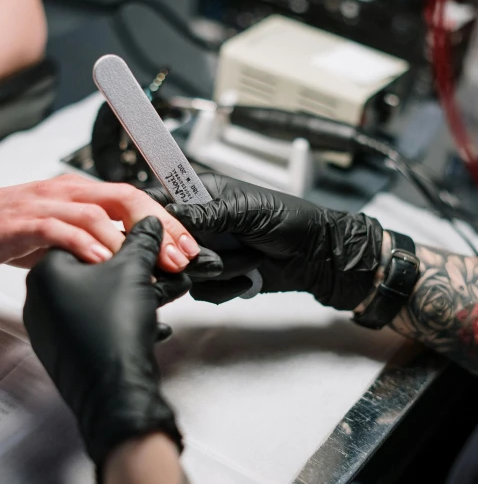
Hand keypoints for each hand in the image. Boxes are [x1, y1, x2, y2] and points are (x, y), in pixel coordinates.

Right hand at [0, 174, 200, 271]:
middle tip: (178, 256)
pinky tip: (102, 261)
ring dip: (127, 240)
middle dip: (158, 227)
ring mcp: (46, 204)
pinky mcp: (25, 222)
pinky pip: (58, 228)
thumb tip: (140, 261)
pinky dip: (82, 244)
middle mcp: (69, 192)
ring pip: (95, 213)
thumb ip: (99, 240)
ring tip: (150, 264)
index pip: (136, 198)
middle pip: (125, 198)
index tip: (189, 247)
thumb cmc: (19, 228)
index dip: (167, 220)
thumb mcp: (67, 232)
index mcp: (83, 192)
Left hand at [23, 216, 188, 483]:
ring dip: (134, 295)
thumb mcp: (135, 270)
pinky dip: (124, 320)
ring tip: (165, 293)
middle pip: (94, 270)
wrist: (115, 391)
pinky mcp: (68, 352)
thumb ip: (142, 240)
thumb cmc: (114, 330)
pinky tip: (151, 324)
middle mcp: (41, 301)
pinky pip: (98, 325)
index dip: (122, 239)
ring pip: (99, 300)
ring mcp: (52, 330)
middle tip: (161, 268)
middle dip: (133, 270)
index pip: (85, 239)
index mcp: (46, 274)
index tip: (145, 241)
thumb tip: (148, 225)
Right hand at [148, 174, 382, 309]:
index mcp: (202, 193)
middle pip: (165, 244)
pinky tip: (250, 274)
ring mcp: (207, 251)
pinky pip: (202, 290)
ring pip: (184, 271)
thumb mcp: (248, 211)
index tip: (164, 236)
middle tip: (219, 256)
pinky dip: (228, 287)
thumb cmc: (291, 221)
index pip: (158, 201)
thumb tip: (170, 215)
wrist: (318, 256)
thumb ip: (206, 212)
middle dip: (195, 255)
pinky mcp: (217, 277)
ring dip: (221, 270)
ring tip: (250, 259)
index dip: (153, 219)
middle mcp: (200, 222)